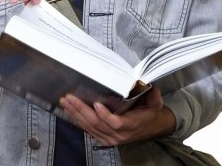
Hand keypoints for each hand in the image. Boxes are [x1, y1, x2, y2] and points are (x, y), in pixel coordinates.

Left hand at [59, 86, 175, 146]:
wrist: (149, 127)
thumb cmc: (149, 114)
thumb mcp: (155, 104)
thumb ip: (153, 94)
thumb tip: (149, 82)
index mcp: (131, 125)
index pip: (116, 123)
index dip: (105, 115)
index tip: (96, 104)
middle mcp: (119, 134)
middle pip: (97, 124)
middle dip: (81, 110)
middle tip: (70, 98)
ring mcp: (110, 138)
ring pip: (89, 127)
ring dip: (76, 114)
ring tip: (66, 102)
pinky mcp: (103, 138)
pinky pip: (88, 130)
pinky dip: (77, 120)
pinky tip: (70, 111)